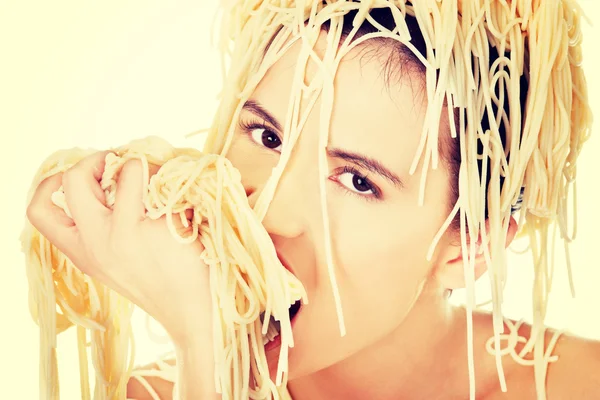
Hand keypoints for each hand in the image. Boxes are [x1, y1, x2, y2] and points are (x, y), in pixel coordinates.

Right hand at [26, 151, 212, 343]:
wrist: (190, 310)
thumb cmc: (155, 280)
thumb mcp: (111, 261)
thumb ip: (98, 229)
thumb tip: (106, 174)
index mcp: (81, 252)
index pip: (40, 211)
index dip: (50, 183)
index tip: (76, 175)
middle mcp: (97, 241)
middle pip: (75, 179)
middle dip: (96, 159)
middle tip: (118, 165)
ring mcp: (128, 232)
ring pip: (129, 169)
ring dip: (146, 167)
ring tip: (159, 183)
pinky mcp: (161, 226)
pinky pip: (167, 186)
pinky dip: (174, 185)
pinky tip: (182, 206)